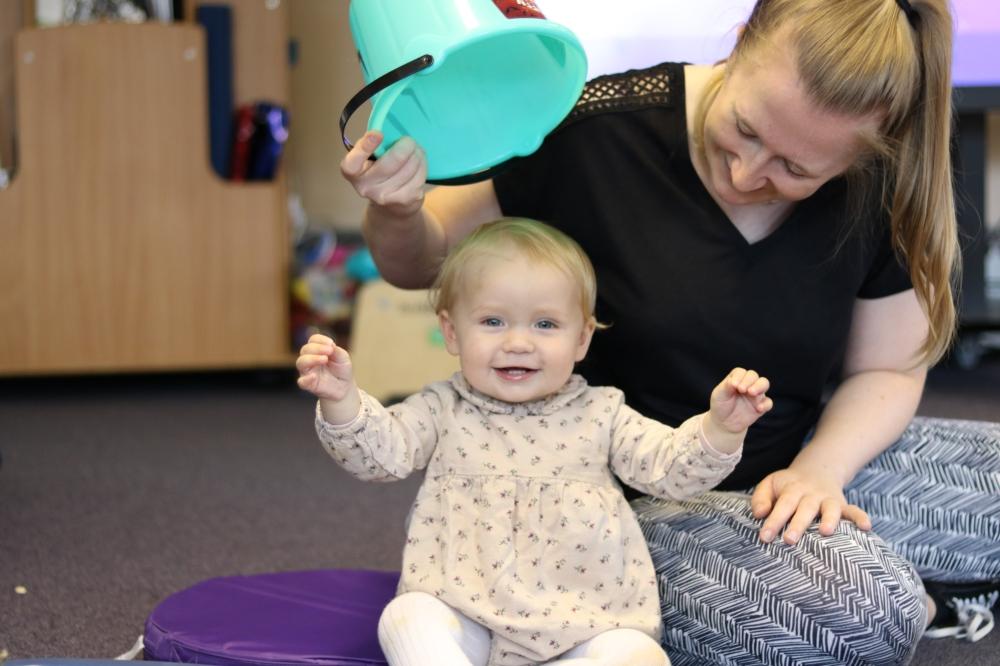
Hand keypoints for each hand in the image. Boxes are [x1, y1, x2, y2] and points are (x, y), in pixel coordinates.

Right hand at [296, 334, 354, 400]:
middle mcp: (309, 359)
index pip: (313, 340)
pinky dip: (306, 379)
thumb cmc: (342, 369)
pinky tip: (314, 376)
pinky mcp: (309, 385)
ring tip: (324, 359)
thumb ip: (336, 351)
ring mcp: (307, 372)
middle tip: (330, 351)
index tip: (331, 343)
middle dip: (317, 348)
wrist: (344, 387)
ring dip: (312, 359)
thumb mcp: (343, 357)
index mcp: (317, 350)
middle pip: (305, 349)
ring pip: (301, 362)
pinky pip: (302, 382)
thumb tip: (330, 345)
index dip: (321, 340)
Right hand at [340, 130, 427, 216]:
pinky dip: (422, 166)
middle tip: (409, 140)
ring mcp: (384, 197)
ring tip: (416, 151)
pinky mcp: (404, 201)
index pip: (352, 163)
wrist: (390, 204)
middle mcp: (365, 187)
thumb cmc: (378, 170)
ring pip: (409, 169)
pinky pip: (418, 177)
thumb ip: (371, 144)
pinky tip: (419, 164)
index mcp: (352, 172)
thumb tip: (384, 131)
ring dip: (417, 155)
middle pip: (391, 163)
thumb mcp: (368, 157)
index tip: (378, 134)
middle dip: (405, 146)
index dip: (365, 148)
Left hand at [708, 368, 772, 433]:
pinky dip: (765, 404)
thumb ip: (726, 386)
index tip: (734, 386)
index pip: (741, 372)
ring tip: (752, 393)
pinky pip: (768, 402)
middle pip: (753, 375)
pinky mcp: (760, 406)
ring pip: (764, 384)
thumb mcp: (719, 395)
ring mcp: (755, 395)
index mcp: (736, 379)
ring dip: (759, 386)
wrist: (724, 423)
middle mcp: (747, 384)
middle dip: (749, 380)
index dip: (739, 377)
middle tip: (742, 389)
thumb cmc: (720, 405)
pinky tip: (758, 408)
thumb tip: (734, 381)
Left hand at [751, 466, 871, 544]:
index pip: (782, 505)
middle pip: (805, 509)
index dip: (773, 520)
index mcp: (792, 489)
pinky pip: (854, 510)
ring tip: (825, 532)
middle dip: (798, 525)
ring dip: (829, 519)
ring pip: (830, 509)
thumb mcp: (770, 484)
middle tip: (789, 540)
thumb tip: (759, 514)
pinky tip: (866, 527)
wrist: (816, 471)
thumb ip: (761, 498)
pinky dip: (860, 517)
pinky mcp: (842, 505)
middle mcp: (812, 495)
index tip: (765, 537)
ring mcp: (828, 500)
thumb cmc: (787, 485)